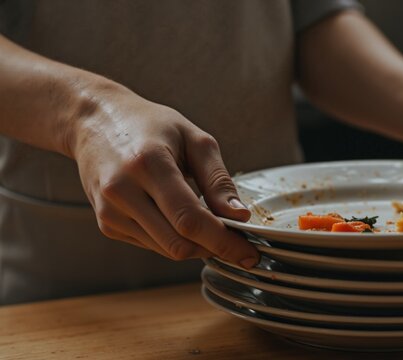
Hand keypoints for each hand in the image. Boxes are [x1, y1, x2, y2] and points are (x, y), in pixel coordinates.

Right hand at [69, 84, 258, 267]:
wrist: (95, 121)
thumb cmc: (151, 125)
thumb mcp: (194, 139)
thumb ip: (218, 180)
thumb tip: (239, 216)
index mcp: (148, 164)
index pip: (190, 219)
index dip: (224, 242)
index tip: (249, 254)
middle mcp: (122, 191)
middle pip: (178, 243)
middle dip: (214, 248)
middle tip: (237, 242)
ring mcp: (110, 211)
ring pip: (167, 250)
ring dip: (196, 246)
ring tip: (210, 224)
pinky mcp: (106, 223)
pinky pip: (152, 245)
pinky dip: (175, 238)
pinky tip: (179, 217)